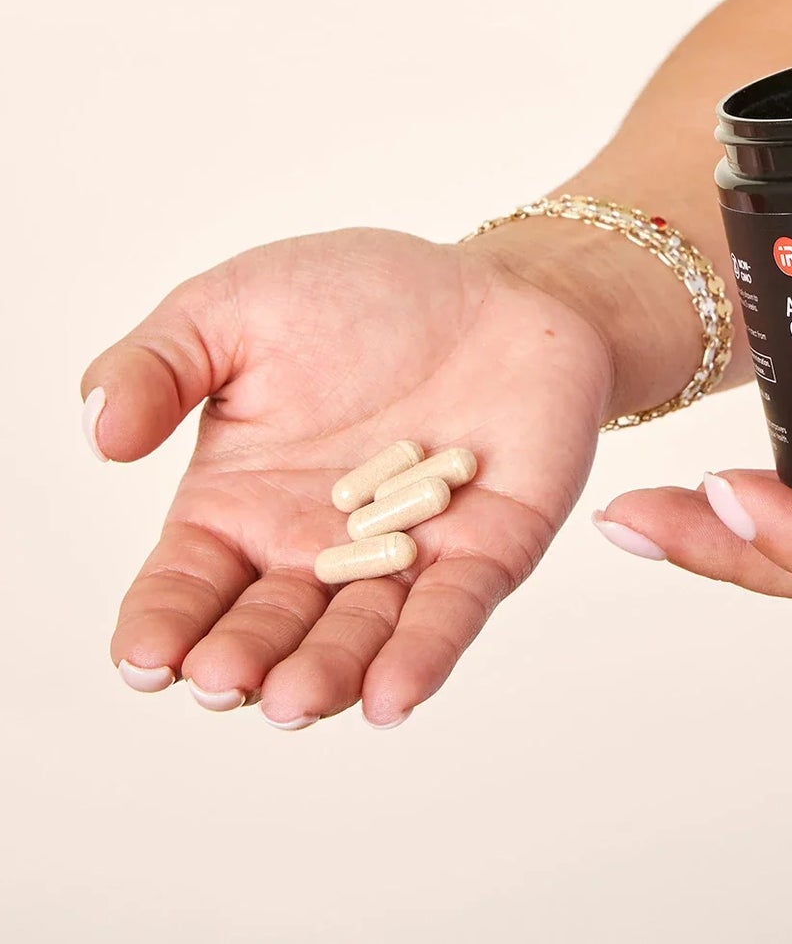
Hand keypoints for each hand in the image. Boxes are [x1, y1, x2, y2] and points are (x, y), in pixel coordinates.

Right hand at [84, 225, 630, 726]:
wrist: (501, 286)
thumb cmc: (364, 295)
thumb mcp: (235, 308)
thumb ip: (157, 365)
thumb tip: (98, 433)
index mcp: (239, 504)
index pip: (184, 588)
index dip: (159, 628)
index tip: (145, 657)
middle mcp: (314, 548)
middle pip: (264, 630)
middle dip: (238, 663)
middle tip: (221, 679)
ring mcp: (402, 559)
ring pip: (353, 639)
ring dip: (323, 676)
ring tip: (292, 697)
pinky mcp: (484, 552)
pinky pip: (449, 614)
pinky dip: (422, 657)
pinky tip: (390, 697)